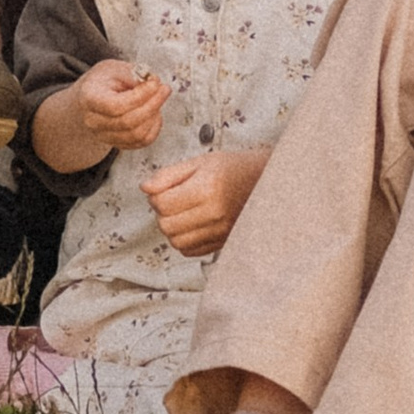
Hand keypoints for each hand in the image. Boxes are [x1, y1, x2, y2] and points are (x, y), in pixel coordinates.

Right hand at [76, 60, 170, 149]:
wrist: (90, 97)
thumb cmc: (102, 81)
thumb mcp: (114, 68)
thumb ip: (133, 74)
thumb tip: (152, 83)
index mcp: (89, 99)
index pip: (116, 106)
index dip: (140, 96)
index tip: (155, 82)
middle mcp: (94, 122)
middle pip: (129, 122)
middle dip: (153, 105)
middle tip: (164, 89)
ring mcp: (104, 136)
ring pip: (137, 135)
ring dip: (154, 116)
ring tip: (158, 99)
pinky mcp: (117, 143)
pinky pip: (141, 142)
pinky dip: (154, 128)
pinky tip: (155, 113)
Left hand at [140, 147, 268, 257]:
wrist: (268, 183)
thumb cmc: (235, 168)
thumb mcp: (200, 162)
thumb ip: (169, 175)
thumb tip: (145, 188)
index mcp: (207, 188)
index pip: (162, 204)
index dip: (155, 197)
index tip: (162, 190)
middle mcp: (214, 213)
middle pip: (167, 226)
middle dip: (162, 213)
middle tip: (172, 201)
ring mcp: (220, 231)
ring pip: (176, 242)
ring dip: (173, 228)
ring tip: (182, 213)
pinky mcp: (224, 242)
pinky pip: (190, 251)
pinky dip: (185, 240)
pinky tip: (192, 225)